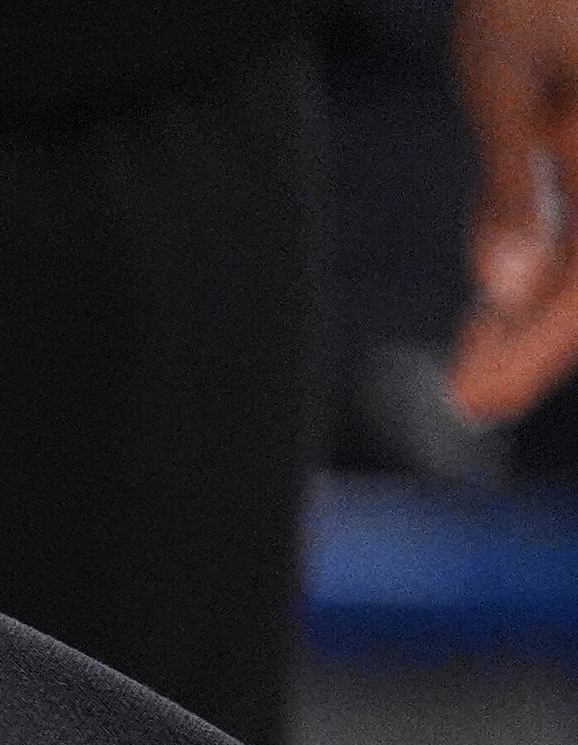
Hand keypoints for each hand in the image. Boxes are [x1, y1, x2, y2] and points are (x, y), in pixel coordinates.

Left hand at [457, 0, 577, 423]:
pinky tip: (500, 305)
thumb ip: (508, 184)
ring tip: (476, 362)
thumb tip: (507, 290)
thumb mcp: (501, 75)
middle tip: (469, 396)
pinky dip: (549, 269)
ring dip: (541, 317)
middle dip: (537, 345)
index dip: (536, 348)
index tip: (476, 397)